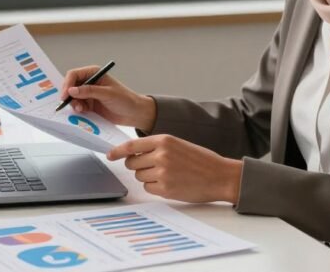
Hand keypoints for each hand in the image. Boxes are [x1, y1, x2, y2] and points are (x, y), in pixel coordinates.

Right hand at [61, 65, 156, 131]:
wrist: (134, 114)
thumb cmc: (125, 99)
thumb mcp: (107, 94)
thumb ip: (89, 91)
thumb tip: (72, 90)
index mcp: (94, 73)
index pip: (74, 74)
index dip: (67, 84)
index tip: (65, 95)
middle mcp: (89, 82)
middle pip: (70, 86)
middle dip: (69, 95)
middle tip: (69, 104)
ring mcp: (89, 94)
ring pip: (73, 97)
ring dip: (73, 104)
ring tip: (80, 109)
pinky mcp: (89, 105)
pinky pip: (77, 106)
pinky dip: (77, 110)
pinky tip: (83, 112)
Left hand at [107, 135, 242, 203]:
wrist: (220, 175)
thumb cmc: (200, 160)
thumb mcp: (178, 144)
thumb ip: (156, 146)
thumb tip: (133, 154)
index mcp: (163, 140)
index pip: (131, 145)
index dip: (117, 151)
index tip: (110, 155)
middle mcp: (161, 155)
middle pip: (132, 163)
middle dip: (137, 166)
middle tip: (153, 166)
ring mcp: (162, 172)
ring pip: (139, 176)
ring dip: (148, 177)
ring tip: (167, 174)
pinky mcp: (165, 189)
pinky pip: (148, 188)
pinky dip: (155, 187)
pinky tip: (170, 183)